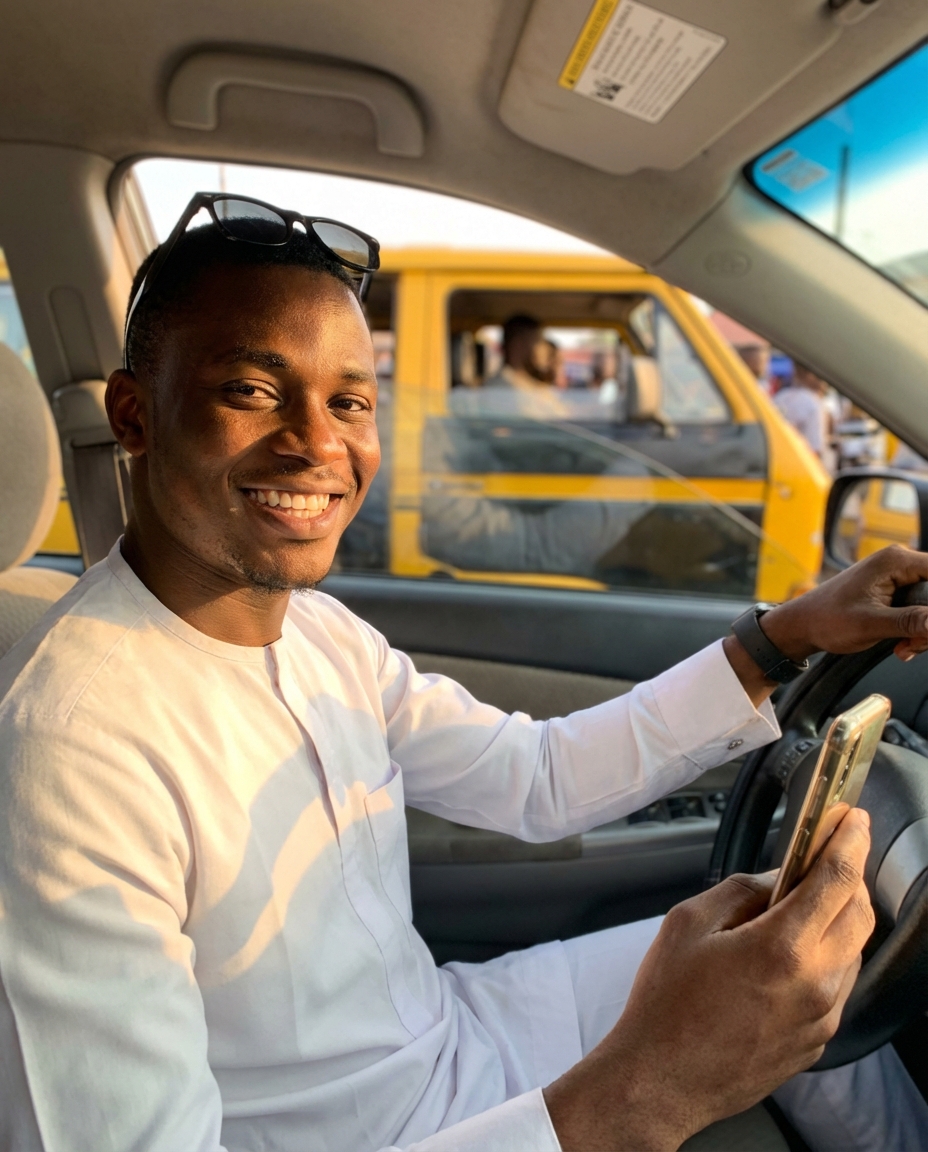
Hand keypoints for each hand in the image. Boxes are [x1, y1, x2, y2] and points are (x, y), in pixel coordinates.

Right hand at [543, 809, 873, 1151]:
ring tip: (801, 905)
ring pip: (853, 950)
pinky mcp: (816, 1040)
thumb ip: (741, 890)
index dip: (850, 840)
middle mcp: (815, 984)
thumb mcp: (688, 922)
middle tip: (827, 855)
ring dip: (839, 917)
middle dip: (851, 875)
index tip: (855, 819)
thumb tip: (778, 879)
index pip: (838, 879)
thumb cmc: (666, 1003)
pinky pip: (837, 985)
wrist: (661, 1079)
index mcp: (782, 948)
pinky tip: (790, 951)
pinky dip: (826, 955)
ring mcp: (820, 1017)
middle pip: (860, 913)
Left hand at [724, 546, 927, 705]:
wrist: (802, 626)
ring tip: (905, 648)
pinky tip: (901, 646)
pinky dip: (914, 631)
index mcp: (895, 561)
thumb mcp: (872, 624)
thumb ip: (911, 621)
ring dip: (923, 632)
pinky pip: (919, 612)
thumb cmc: (826, 619)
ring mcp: (896, 579)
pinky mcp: (893, 594)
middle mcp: (899, 564)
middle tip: (916, 643)